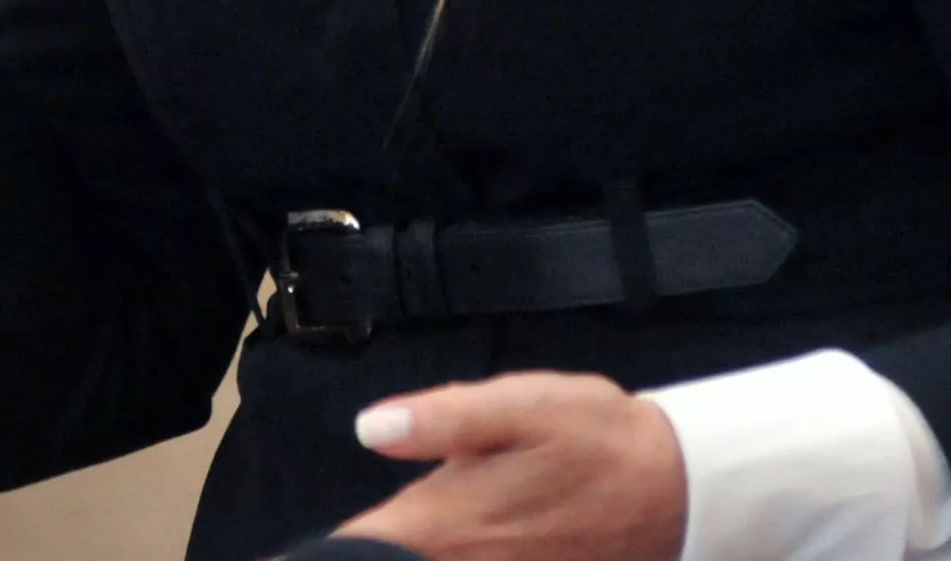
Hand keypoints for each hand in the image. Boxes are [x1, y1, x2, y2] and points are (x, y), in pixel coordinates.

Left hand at [339, 372, 687, 560]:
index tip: (276, 556)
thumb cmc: (589, 436)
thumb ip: (440, 419)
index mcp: (447, 522)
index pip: (359, 550)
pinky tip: (439, 544)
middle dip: (358, 555)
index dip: (314, 556)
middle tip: (305, 552)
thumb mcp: (518, 404)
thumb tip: (368, 427)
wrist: (674, 489)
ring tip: (369, 542)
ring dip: (395, 554)